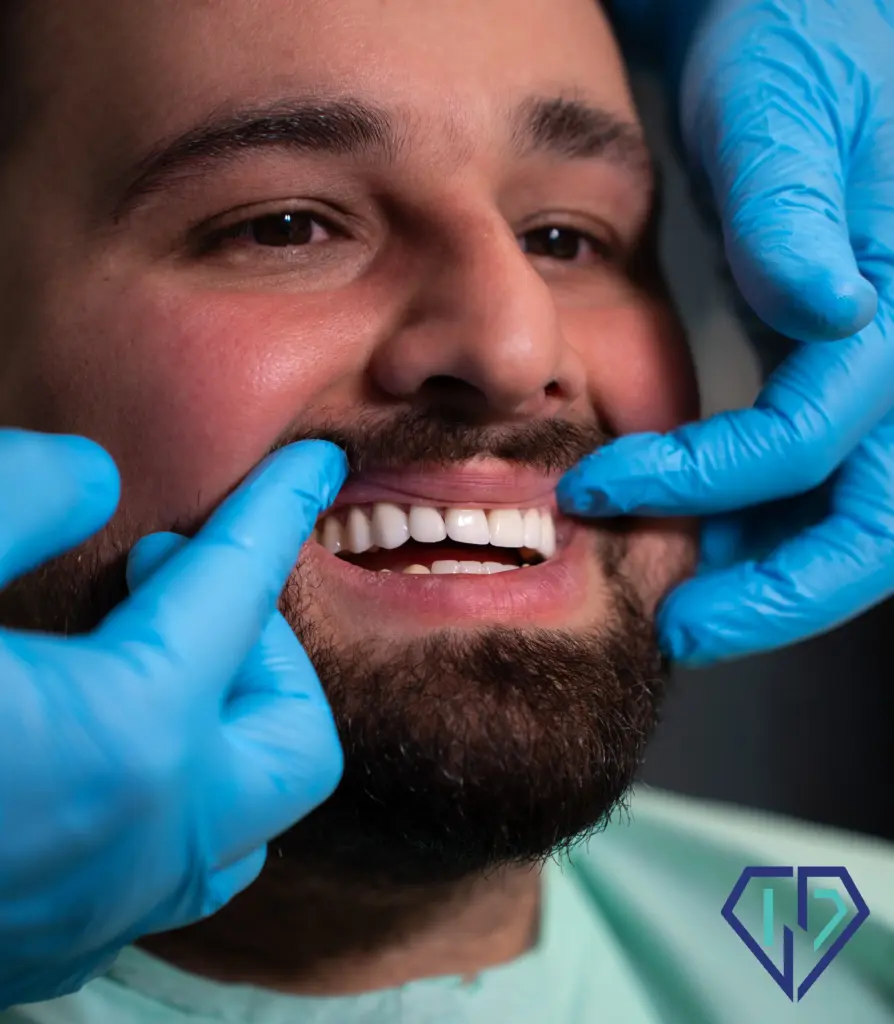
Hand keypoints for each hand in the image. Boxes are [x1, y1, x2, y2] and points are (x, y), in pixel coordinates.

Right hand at [0, 429, 346, 1006]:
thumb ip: (6, 499)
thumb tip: (93, 477)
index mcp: (123, 743)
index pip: (239, 590)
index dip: (276, 509)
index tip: (314, 465)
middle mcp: (143, 845)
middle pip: (293, 735)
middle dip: (263, 648)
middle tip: (172, 585)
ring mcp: (105, 912)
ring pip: (246, 814)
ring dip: (223, 722)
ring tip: (137, 654)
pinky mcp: (53, 947)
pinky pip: (176, 862)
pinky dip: (171, 786)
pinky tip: (89, 734)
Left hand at [560, 1, 893, 663]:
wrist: (793, 32)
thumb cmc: (790, 44)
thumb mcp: (781, 105)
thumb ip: (795, 205)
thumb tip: (828, 306)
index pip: (824, 428)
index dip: (715, 479)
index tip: (598, 487)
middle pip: (878, 513)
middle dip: (781, 586)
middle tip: (685, 629)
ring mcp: (880, 359)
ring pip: (854, 508)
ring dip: (771, 569)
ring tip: (687, 601)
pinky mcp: (842, 361)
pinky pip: (823, 470)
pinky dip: (765, 518)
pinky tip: (707, 535)